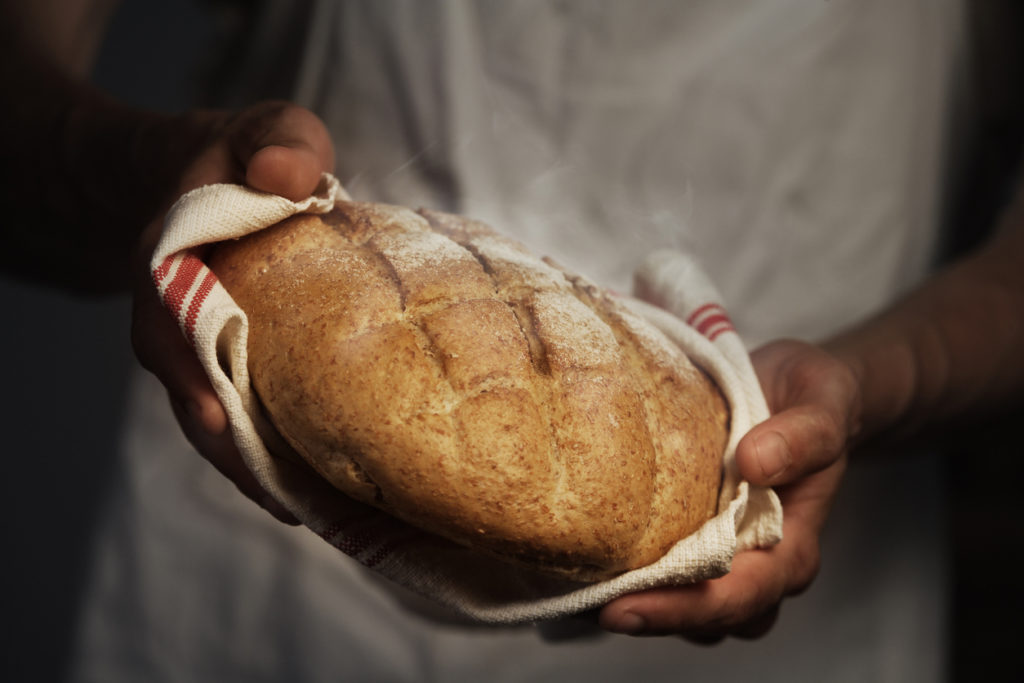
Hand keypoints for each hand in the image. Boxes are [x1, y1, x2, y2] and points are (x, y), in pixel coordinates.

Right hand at [130, 102, 333, 523]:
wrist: (215, 180)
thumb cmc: (248, 157)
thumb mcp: (267, 131)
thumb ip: (279, 142)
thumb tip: (285, 177)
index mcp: (169, 264)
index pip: (166, 324)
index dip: (188, 370)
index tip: (213, 416)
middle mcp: (173, 320)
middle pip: (190, 396)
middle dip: (231, 449)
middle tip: (284, 499)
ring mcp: (198, 352)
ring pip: (216, 422)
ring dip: (257, 468)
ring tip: (313, 513)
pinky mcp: (229, 369)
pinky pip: (243, 418)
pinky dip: (274, 454)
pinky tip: (318, 492)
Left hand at [598, 339, 857, 640]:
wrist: (801, 389)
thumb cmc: (813, 395)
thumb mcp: (822, 397)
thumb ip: (804, 434)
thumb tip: (756, 463)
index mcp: (792, 542)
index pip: (742, 593)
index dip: (686, 608)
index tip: (629, 606)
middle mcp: (759, 562)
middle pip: (708, 616)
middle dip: (652, 615)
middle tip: (595, 606)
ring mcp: (727, 556)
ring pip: (686, 608)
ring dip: (639, 602)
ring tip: (586, 589)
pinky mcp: (696, 538)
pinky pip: (666, 574)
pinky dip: (632, 576)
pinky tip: (592, 559)